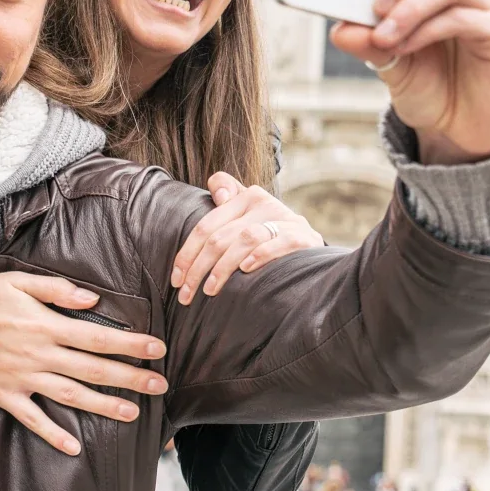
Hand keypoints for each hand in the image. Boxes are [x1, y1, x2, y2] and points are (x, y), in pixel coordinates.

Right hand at [0, 271, 166, 455]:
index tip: (158, 349)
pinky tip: (74, 447)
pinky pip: (32, 419)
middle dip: (131, 378)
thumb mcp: (18, 281)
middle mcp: (40, 354)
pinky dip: (52, 434)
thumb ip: (57, 291)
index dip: (131, 344)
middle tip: (161, 385)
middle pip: (93, 369)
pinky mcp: (2, 395)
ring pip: (71, 395)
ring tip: (133, 414)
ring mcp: (21, 378)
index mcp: (47, 325)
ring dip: (104, 406)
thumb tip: (93, 301)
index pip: (99, 337)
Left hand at [169, 173, 324, 304]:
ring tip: (210, 290)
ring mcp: (286, 219)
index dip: (187, 253)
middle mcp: (264, 203)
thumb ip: (228, 200)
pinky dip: (260, 256)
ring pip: (244, 239)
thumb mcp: (246, 219)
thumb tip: (219, 195)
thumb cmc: (270, 239)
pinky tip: (246, 271)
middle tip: (186, 295)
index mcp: (246, 197)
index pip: (207, 224)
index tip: (176, 279)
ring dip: (223, 268)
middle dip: (198, 268)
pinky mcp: (303, 237)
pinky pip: (278, 243)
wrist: (313, 254)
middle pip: (220, 236)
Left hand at [328, 0, 489, 163]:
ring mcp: (487, 6)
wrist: (458, 129)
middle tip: (375, 1)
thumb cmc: (427, 84)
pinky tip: (406, 47)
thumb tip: (340, 30)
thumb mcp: (387, 62)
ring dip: (410, 8)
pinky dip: (428, 30)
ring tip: (384, 36)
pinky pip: (465, 18)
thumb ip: (367, 43)